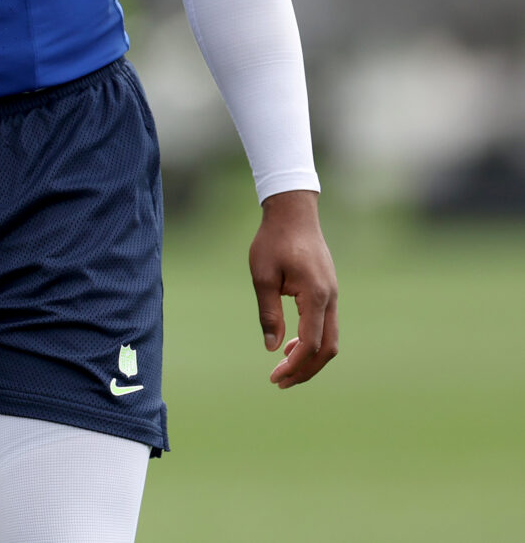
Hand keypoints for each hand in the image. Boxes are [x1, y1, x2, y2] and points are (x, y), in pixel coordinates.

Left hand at [250, 189, 338, 387]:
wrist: (293, 213)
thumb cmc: (273, 240)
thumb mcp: (262, 276)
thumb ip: (269, 313)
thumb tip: (272, 348)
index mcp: (315, 295)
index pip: (310, 343)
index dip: (294, 365)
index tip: (275, 377)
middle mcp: (331, 299)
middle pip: (327, 348)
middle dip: (306, 370)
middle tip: (280, 382)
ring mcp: (333, 295)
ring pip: (330, 339)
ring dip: (310, 358)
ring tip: (284, 368)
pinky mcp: (328, 292)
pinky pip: (327, 326)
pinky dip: (312, 342)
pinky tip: (291, 344)